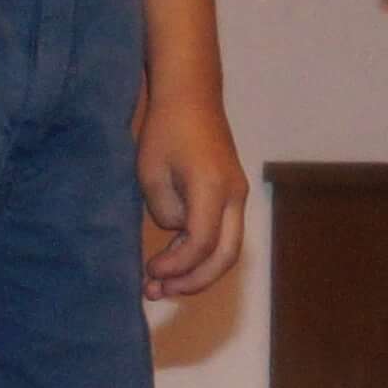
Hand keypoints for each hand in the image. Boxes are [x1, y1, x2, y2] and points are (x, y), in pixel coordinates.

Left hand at [138, 87, 243, 300]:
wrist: (192, 95)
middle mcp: (234, 195)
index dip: (176, 266)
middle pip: (225, 256)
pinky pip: (223, 235)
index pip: (202, 243)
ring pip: (227, 250)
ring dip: (197, 272)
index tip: (149, 270)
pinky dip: (200, 254)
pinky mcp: (232, 196)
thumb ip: (165, 212)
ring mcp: (238, 196)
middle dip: (193, 281)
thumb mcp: (151, 173)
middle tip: (158, 292)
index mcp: (212, 187)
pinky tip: (173, 263)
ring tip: (161, 285)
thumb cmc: (165, 128)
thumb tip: (177, 234)